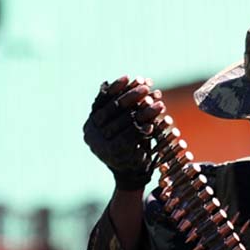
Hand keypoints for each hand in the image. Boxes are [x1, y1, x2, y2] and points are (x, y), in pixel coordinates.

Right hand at [83, 76, 165, 190]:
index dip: (116, 88)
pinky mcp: (116, 152)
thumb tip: (127, 80)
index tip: (130, 77)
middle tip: (147, 87)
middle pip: (114, 108)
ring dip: (145, 110)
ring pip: (126, 121)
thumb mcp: (124, 122)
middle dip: (132, 96)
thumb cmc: (129, 142)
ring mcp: (102, 143)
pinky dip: (145, 126)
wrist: (131, 172)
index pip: (102, 100)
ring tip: (159, 102)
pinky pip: (133, 134)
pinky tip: (156, 121)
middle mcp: (92, 133)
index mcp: (90, 123)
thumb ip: (123, 105)